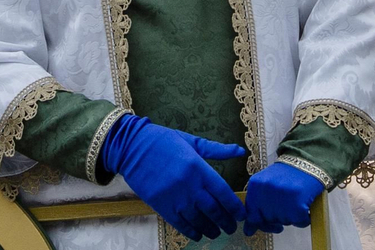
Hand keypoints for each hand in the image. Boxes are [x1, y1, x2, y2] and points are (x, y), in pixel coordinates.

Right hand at [99, 114, 244, 240]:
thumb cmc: (164, 141)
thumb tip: (240, 151)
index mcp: (198, 167)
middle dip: (226, 221)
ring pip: (199, 220)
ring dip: (211, 229)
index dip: (235, 207)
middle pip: (213, 210)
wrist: (132, 148)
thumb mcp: (191, 141)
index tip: (242, 215)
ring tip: (217, 232)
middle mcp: (189, 185)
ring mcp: (175, 198)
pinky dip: (192, 232)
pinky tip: (199, 234)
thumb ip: (216, 150)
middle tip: (232, 227)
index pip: (223, 192)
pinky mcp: (162, 206)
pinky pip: (181, 224)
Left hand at [242, 160, 323, 235]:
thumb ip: (256, 205)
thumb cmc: (287, 174)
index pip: (251, 214)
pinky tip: (305, 207)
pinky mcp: (298, 205)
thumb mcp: (266, 183)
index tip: (263, 226)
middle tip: (285, 206)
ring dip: (290, 217)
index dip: (258, 222)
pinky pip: (300, 222)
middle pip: (268, 220)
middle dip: (276, 218)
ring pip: (284, 222)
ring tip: (295, 201)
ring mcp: (282, 199)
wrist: (308, 161)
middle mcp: (266, 192)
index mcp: (255, 185)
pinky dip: (303, 218)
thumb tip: (248, 231)